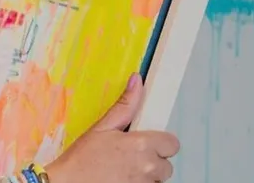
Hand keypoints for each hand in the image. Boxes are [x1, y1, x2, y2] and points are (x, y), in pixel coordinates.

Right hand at [45, 73, 180, 182]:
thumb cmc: (81, 159)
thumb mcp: (101, 127)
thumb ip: (124, 105)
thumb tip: (137, 81)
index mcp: (141, 144)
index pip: (172, 143)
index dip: (160, 143)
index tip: (145, 144)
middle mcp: (148, 166)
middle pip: (167, 164)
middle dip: (153, 161)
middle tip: (129, 159)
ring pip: (158, 179)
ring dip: (147, 176)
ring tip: (123, 172)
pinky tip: (122, 180)